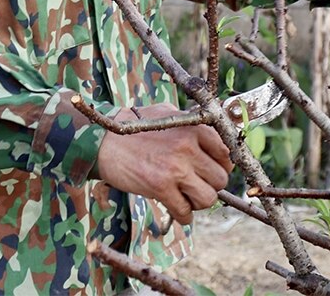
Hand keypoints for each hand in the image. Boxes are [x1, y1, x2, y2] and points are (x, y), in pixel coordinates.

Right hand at [95, 103, 232, 225]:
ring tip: (188, 198)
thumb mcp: (167, 113)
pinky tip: (177, 209)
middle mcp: (188, 147)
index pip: (227, 153)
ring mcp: (175, 168)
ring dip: (199, 202)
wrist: (102, 140)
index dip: (223, 166)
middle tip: (199, 186)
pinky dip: (183, 215)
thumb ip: (191, 123)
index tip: (214, 171)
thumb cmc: (134, 125)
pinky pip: (184, 211)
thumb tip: (215, 138)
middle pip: (220, 178)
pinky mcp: (160, 187)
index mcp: (194, 127)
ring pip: (208, 198)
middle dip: (211, 186)